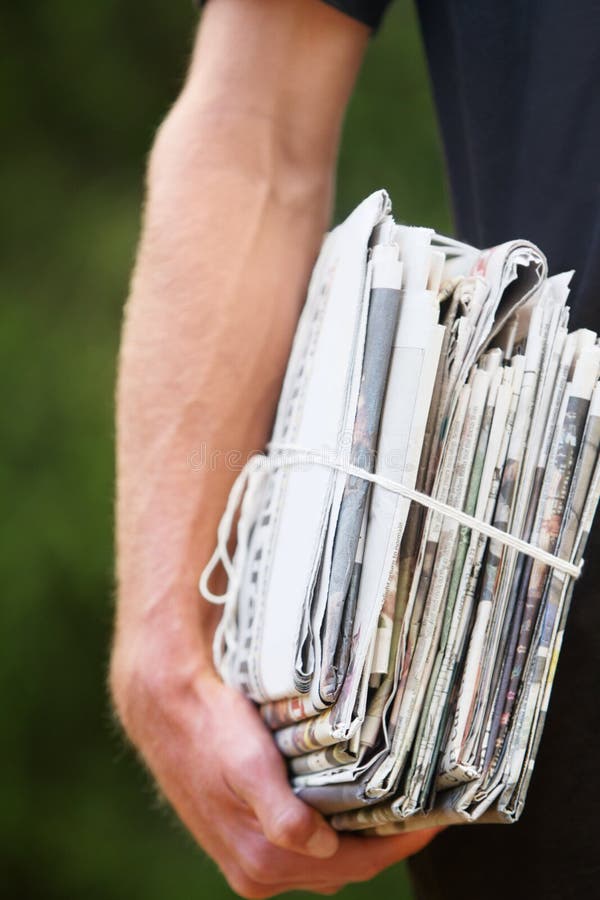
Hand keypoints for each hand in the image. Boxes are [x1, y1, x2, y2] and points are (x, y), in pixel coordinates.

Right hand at [111, 650, 439, 897]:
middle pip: (344, 868)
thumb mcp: (249, 766)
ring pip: (324, 861)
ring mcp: (249, 858)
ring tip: (388, 805)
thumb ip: (283, 814)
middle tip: (417, 808)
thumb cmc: (211, 732)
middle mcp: (257, 871)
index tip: (432, 821)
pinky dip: (330, 832)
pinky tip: (342, 805)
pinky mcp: (243, 839)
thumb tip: (323, 848)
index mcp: (263, 859)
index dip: (399, 845)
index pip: (355, 865)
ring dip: (358, 838)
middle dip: (384, 842)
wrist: (168, 712)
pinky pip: (302, 847)